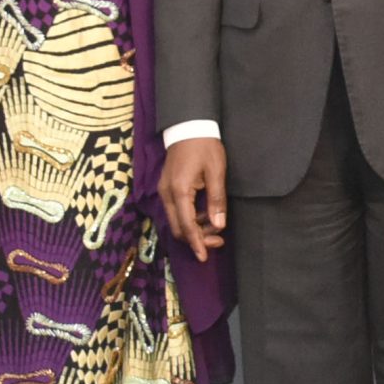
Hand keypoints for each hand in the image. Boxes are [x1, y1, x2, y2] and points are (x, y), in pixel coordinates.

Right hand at [158, 137, 228, 260]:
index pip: (186, 226)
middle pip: (178, 228)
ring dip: (194, 229)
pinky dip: (190, 218)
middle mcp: (166, 194)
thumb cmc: (205, 146)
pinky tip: (205, 215)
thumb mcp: (216, 171)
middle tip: (218, 241)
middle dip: (196, 239)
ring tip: (215, 227)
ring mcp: (164, 191)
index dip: (196, 243)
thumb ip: (216, 199)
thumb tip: (218, 225)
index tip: (204, 257)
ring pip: (176, 221)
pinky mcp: (167, 188)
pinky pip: (176, 211)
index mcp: (179, 190)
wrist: (188, 126)